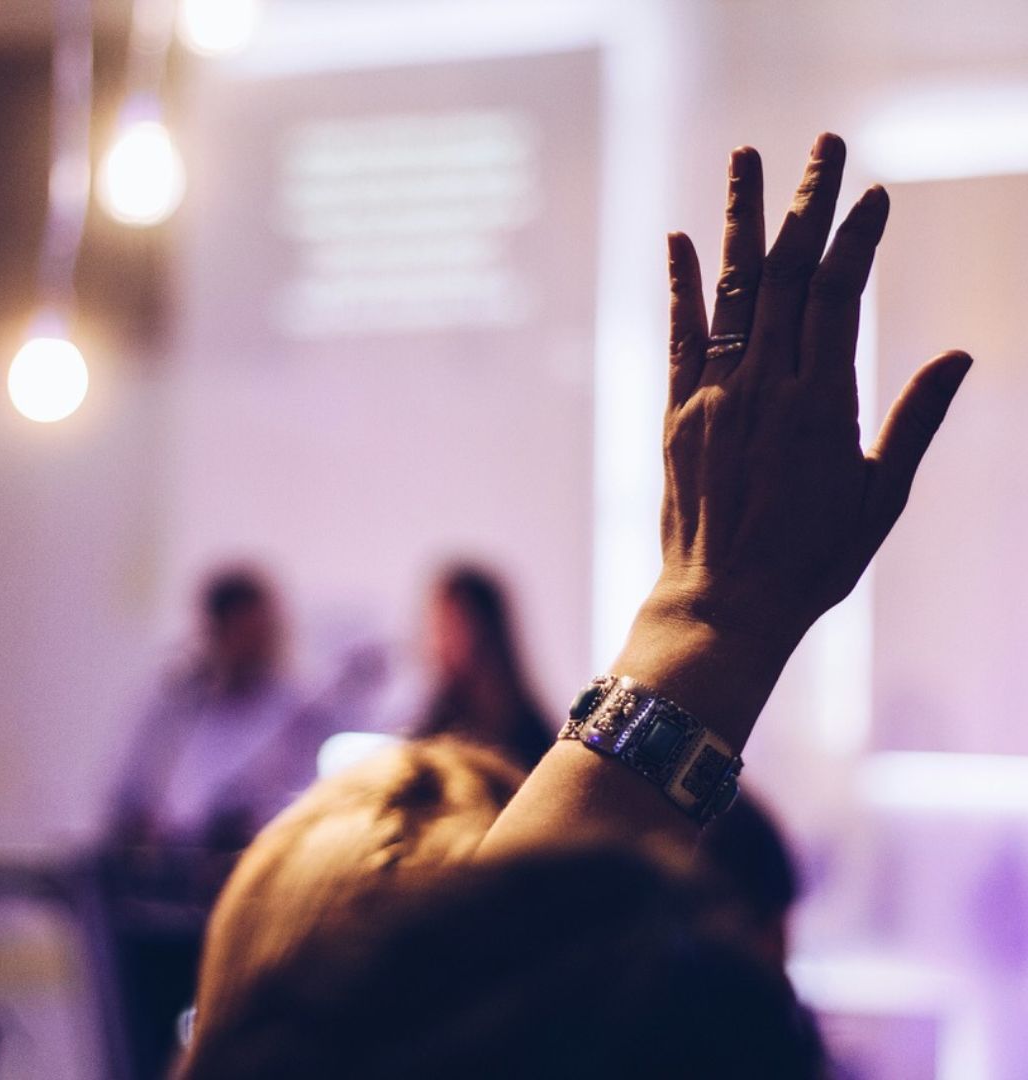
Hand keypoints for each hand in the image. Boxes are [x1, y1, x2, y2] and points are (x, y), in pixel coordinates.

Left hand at [617, 134, 970, 745]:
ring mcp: (714, 398)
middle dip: (805, 204)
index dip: (855, 238)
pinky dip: (681, 286)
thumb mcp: (880, 500)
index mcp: (822, 405)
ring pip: (731, 292)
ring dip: (741, 220)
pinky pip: (677, 338)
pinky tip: (679, 240)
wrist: (723, 605)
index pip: (841, 295)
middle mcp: (764, 388)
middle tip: (821, 144)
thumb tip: (959, 356)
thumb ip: (913, 423)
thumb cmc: (810, 562)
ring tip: (747, 159)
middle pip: (786, 275)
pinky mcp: (676, 416)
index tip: (872, 195)